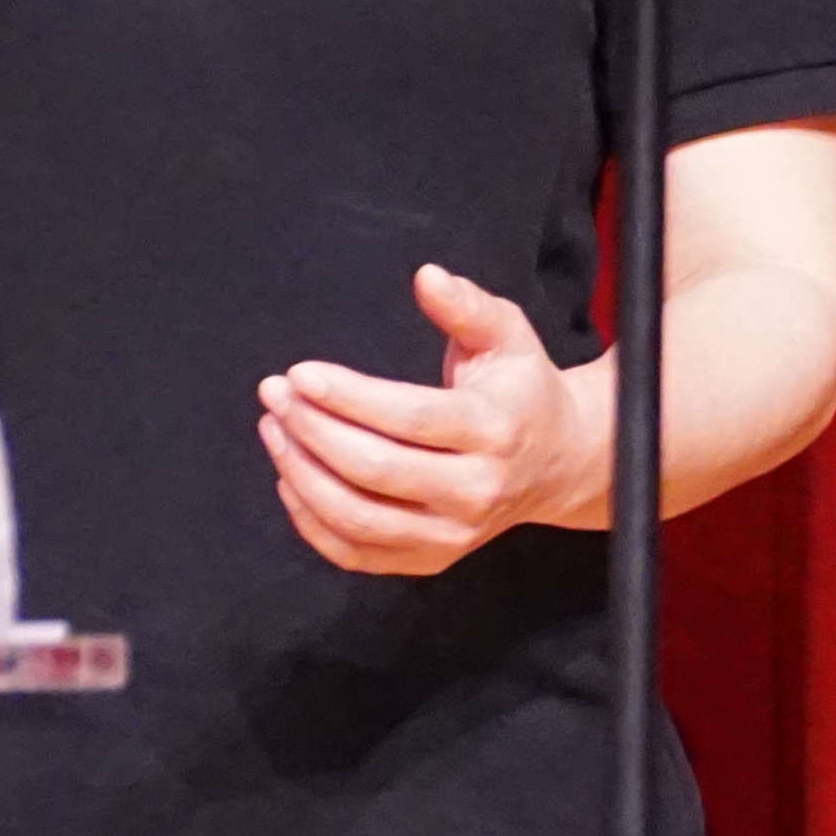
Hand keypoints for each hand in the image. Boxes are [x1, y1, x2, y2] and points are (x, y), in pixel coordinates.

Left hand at [258, 263, 593, 575]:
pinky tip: (291, 477)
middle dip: (312, 430)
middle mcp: (477, 489)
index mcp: (496, 429)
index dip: (347, 397)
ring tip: (275, 430)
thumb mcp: (508, 336)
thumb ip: (467, 306)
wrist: (560, 464)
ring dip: (301, 474)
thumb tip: (426, 277)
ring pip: (358, 518)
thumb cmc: (521, 390)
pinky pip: (356, 553)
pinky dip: (311, 521)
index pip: (409, 418)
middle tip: (275, 395)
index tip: (300, 373)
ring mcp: (454, 533)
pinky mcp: (433, 559)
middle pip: (376, 469)